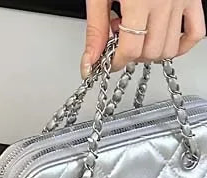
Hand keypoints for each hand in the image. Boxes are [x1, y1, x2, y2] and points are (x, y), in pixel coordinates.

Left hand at [82, 0, 205, 77]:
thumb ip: (96, 30)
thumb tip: (90, 62)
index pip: (131, 49)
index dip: (116, 62)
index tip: (107, 61)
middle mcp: (165, 0)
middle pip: (150, 51)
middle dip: (131, 57)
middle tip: (120, 44)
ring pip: (170, 47)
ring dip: (152, 53)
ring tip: (138, 36)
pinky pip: (196, 31)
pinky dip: (181, 44)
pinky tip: (163, 41)